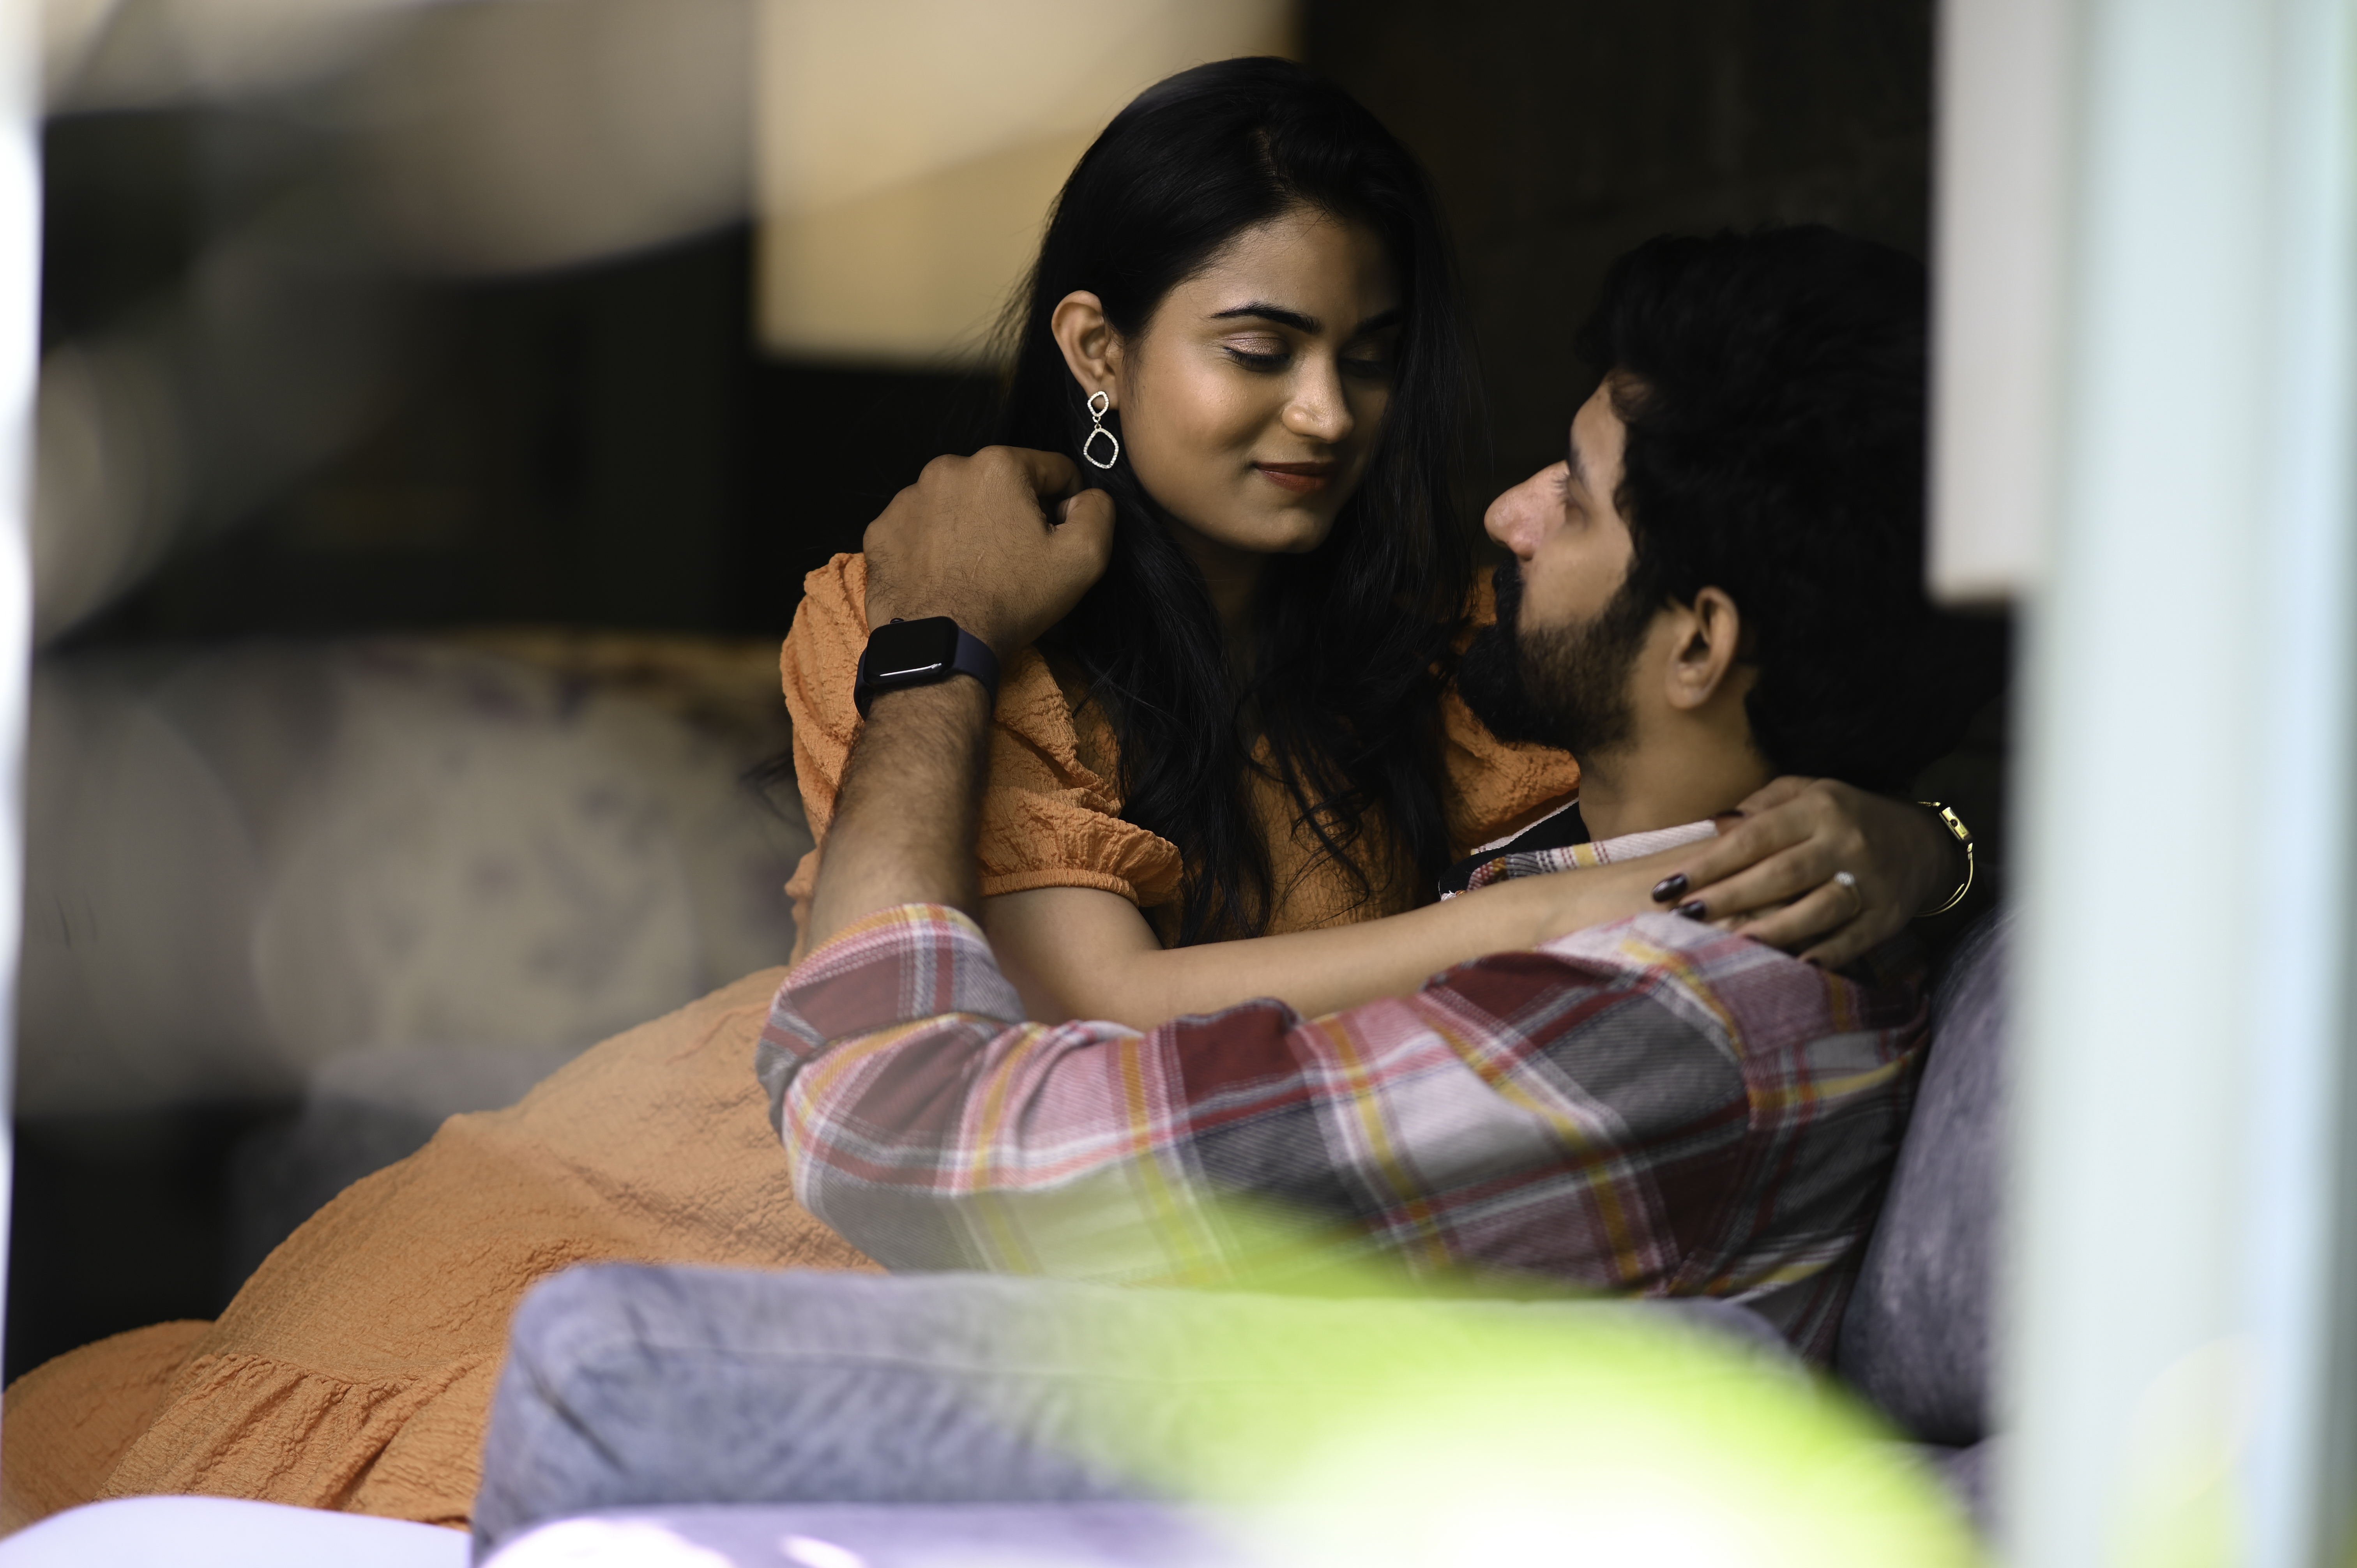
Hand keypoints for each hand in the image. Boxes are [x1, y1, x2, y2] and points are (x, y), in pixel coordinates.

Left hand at [862, 446, 1116, 654]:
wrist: (940, 646)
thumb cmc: (1010, 601)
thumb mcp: (1082, 559)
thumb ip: (1098, 512)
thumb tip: (1086, 498)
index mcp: (998, 466)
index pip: (1052, 470)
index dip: (1064, 505)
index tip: (1055, 539)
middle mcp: (947, 469)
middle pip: (1000, 485)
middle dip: (1012, 515)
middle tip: (1014, 562)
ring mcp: (907, 499)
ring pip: (957, 503)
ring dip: (970, 527)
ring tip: (975, 571)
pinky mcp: (881, 530)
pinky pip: (919, 527)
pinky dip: (933, 546)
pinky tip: (944, 576)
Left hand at [1645, 777, 1960, 968]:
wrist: (1924, 842)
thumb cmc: (1847, 818)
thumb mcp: (1811, 793)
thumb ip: (1764, 803)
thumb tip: (1716, 823)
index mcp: (1819, 808)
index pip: (1756, 836)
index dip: (1711, 862)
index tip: (1670, 885)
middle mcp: (1846, 842)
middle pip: (1782, 873)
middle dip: (1730, 897)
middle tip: (1685, 917)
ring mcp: (1870, 881)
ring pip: (1818, 908)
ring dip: (1773, 930)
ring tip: (1731, 944)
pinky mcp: (1888, 915)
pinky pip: (1853, 938)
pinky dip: (1824, 955)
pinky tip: (1793, 967)